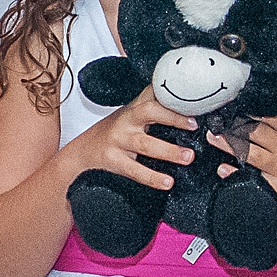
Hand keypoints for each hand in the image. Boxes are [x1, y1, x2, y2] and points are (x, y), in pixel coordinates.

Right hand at [56, 87, 195, 192]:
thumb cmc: (115, 131)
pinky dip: (152, 177)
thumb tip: (186, 96)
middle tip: (194, 126)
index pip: (154, 95)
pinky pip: (134, 170)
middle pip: (148, 112)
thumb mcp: (132, 113)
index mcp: (135, 108)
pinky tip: (167, 182)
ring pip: (144, 144)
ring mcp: (118, 140)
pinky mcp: (113, 160)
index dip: (173, 96)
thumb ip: (155, 103)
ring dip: (168, 151)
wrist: (83, 150)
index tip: (194, 103)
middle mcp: (126, 120)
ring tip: (187, 157)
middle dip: (172, 117)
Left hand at [210, 115, 276, 229]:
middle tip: (214, 119)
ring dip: (228, 144)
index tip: (230, 104)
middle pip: (255, 131)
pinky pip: (252, 180)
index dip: (247, 109)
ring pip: (250, 152)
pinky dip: (235, 174)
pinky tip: (223, 169)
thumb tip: (253, 117)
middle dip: (232, 124)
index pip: (268, 115)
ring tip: (212, 137)